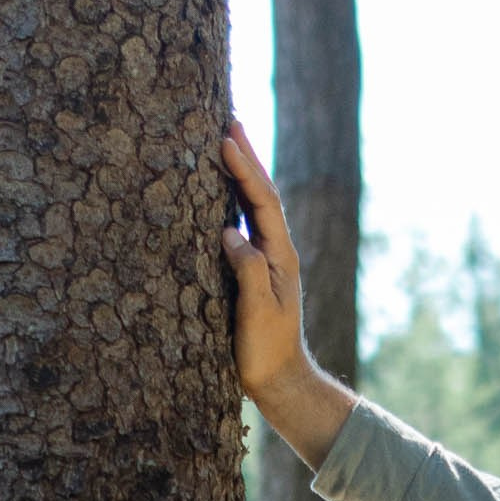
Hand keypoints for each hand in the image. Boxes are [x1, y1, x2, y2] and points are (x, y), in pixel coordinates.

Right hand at [220, 122, 352, 461]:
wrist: (280, 381)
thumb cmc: (267, 351)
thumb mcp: (258, 312)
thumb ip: (248, 270)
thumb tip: (229, 231)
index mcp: (281, 256)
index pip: (261, 201)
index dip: (245, 168)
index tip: (226, 137)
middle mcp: (276, 252)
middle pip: (260, 194)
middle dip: (246, 157)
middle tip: (230, 119)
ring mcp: (265, 261)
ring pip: (252, 207)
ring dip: (240, 174)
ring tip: (225, 141)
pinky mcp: (252, 273)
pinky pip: (242, 226)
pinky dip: (231, 201)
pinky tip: (219, 190)